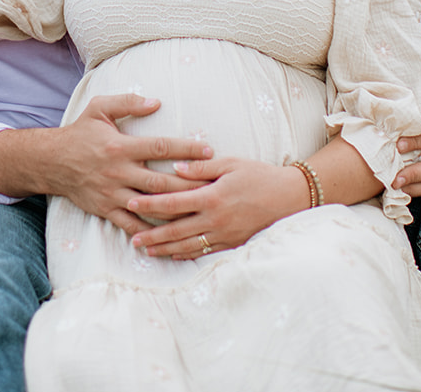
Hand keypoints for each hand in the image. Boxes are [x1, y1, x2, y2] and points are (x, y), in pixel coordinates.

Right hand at [45, 95, 214, 236]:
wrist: (51, 162)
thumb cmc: (80, 132)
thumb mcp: (99, 107)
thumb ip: (128, 102)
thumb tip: (157, 101)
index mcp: (120, 146)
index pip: (159, 146)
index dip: (185, 148)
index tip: (208, 150)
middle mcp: (118, 171)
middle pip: (160, 181)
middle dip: (189, 185)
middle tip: (214, 186)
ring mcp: (112, 193)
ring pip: (150, 205)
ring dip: (176, 209)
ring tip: (201, 210)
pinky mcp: (106, 209)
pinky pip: (132, 224)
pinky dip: (151, 231)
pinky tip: (171, 234)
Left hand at [126, 157, 305, 258]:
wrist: (290, 198)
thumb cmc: (259, 175)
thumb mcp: (231, 164)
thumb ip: (202, 168)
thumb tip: (175, 168)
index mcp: (213, 197)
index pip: (173, 203)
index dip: (150, 204)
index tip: (131, 203)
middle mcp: (215, 219)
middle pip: (176, 230)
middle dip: (151, 235)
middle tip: (131, 239)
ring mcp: (224, 234)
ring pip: (188, 246)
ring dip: (165, 249)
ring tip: (146, 250)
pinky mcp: (232, 243)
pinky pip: (204, 252)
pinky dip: (186, 255)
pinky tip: (173, 255)